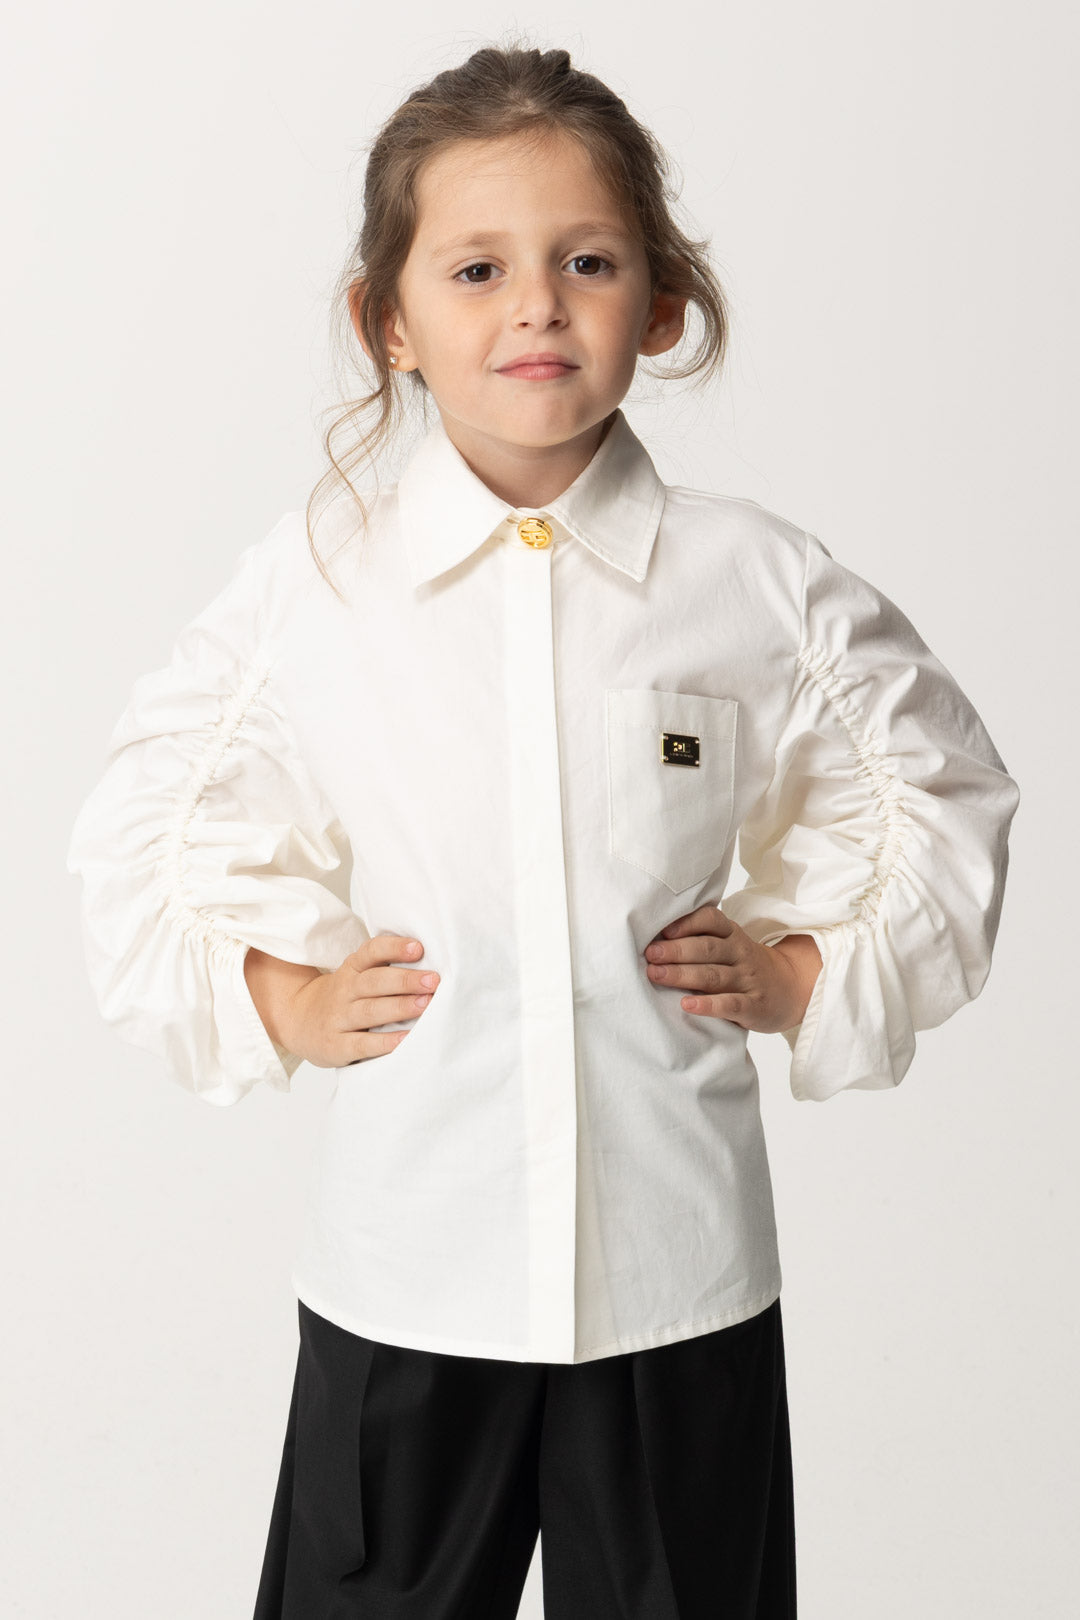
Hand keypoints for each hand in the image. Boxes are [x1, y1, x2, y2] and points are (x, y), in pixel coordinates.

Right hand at [250, 933, 439, 1067]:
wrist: (297, 1021)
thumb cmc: (342, 997)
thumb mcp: (355, 976)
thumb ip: (384, 968)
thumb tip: (430, 965)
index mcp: (352, 969)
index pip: (371, 952)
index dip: (394, 948)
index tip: (418, 948)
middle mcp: (344, 990)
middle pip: (374, 982)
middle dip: (405, 980)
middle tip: (433, 981)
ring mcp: (338, 1018)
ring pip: (370, 1011)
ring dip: (399, 1007)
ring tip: (425, 1004)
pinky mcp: (336, 1046)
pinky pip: (361, 1044)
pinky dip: (384, 1042)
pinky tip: (405, 1039)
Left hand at [643, 905, 821, 1033]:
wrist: (791, 991)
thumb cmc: (745, 967)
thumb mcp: (730, 946)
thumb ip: (701, 940)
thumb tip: (654, 940)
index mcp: (732, 935)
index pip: (711, 920)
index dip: (687, 922)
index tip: (662, 930)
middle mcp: (740, 954)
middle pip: (707, 948)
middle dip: (676, 950)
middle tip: (650, 954)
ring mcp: (748, 980)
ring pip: (713, 975)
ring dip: (682, 975)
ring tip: (656, 975)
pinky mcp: (753, 1006)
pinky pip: (730, 1004)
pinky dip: (708, 1005)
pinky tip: (686, 1004)